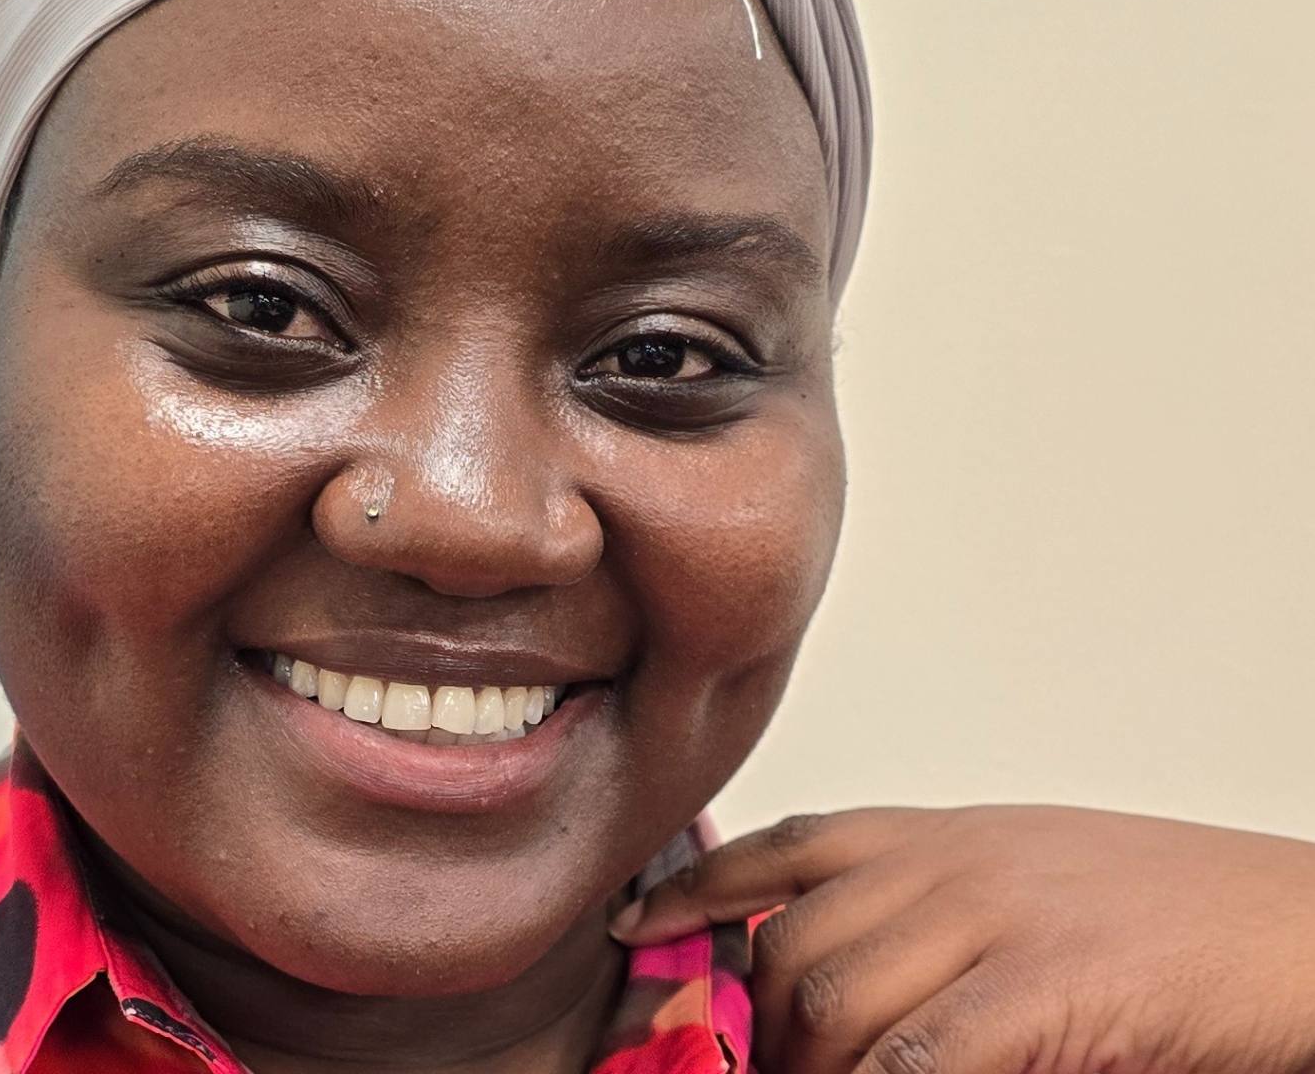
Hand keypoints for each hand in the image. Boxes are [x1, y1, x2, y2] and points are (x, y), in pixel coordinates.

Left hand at [611, 806, 1314, 1073]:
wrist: (1300, 927)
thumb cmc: (1175, 913)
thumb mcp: (1030, 878)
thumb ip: (931, 906)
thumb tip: (838, 968)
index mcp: (944, 833)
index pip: (786, 846)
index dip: (695, 889)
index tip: (633, 925)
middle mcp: (951, 863)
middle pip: (794, 946)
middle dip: (767, 1031)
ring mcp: (994, 920)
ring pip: (836, 1004)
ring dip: (816, 1068)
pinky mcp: (1044, 987)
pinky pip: (919, 1056)